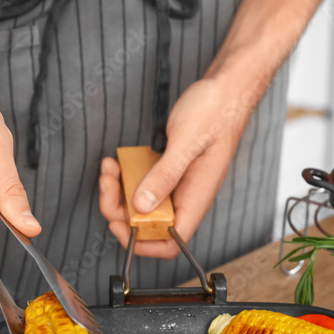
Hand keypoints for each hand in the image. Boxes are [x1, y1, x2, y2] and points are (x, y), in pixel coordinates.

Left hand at [98, 76, 252, 258]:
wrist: (226, 90)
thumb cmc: (215, 112)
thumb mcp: (186, 142)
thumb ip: (164, 175)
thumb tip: (142, 206)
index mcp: (196, 200)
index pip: (171, 242)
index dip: (143, 243)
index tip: (120, 224)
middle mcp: (186, 198)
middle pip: (148, 225)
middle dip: (120, 210)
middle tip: (108, 183)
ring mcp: (176, 185)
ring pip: (141, 205)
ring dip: (119, 192)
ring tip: (110, 169)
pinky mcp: (169, 171)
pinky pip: (143, 184)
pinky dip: (126, 177)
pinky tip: (118, 161)